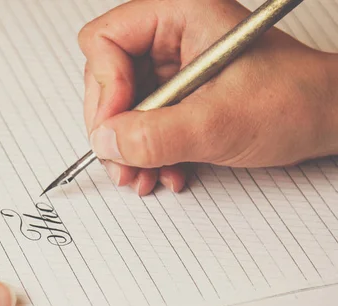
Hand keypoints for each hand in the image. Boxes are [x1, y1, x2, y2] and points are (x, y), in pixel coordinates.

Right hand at [79, 0, 337, 195]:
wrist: (324, 122)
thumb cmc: (293, 101)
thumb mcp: (219, 122)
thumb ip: (156, 134)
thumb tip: (106, 142)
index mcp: (179, 16)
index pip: (106, 40)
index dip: (103, 86)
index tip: (115, 128)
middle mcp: (170, 38)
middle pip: (106, 77)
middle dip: (112, 127)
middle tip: (121, 161)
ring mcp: (171, 69)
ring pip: (120, 107)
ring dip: (127, 148)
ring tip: (143, 175)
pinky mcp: (176, 96)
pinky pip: (141, 123)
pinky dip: (146, 153)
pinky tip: (165, 171)